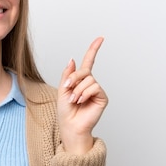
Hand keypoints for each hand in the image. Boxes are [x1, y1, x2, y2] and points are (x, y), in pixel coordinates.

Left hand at [57, 37, 107, 154]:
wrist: (70, 126)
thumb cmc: (65, 111)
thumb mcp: (62, 89)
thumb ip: (68, 74)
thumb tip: (72, 59)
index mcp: (80, 80)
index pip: (89, 62)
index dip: (94, 49)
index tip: (100, 38)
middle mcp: (90, 84)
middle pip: (85, 70)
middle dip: (74, 78)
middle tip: (67, 88)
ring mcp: (97, 90)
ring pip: (89, 79)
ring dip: (78, 89)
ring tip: (74, 100)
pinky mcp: (102, 97)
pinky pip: (94, 87)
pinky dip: (85, 93)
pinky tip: (81, 101)